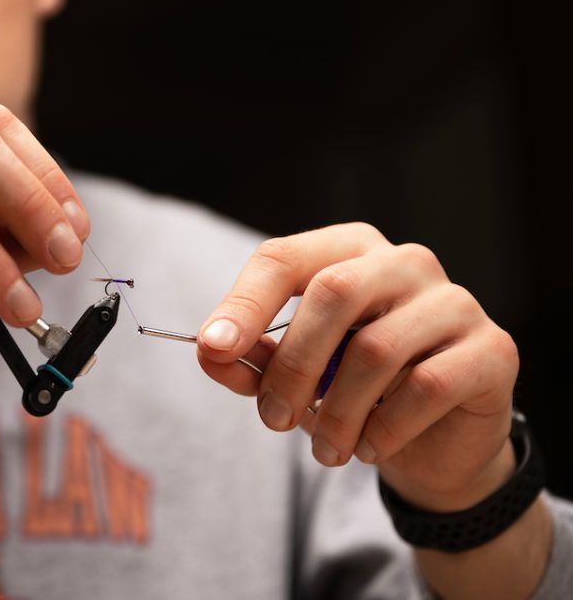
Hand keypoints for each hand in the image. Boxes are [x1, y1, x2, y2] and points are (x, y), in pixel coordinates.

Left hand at [196, 222, 518, 510]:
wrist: (433, 444)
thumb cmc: (354, 393)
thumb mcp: (292, 376)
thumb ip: (250, 360)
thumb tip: (211, 352)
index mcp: (347, 251)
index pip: (284, 258)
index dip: (243, 303)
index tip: (212, 348)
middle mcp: (403, 261)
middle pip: (331, 293)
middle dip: (291, 365)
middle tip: (272, 419)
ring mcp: (452, 300)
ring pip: (375, 349)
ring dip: (336, 412)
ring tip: (324, 450)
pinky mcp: (491, 348)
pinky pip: (426, 386)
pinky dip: (385, 428)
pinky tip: (369, 448)